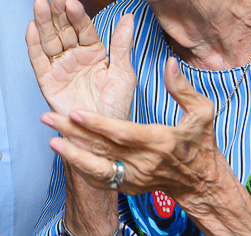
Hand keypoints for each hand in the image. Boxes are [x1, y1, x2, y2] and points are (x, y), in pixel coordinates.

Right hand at [26, 0, 135, 120]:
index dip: (77, 15)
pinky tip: (31, 28)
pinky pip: (39, 61)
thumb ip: (122, 45)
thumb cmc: (116, 106)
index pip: (84, 28)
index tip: (72, 2)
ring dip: (44, 22)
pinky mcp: (47, 82)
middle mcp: (75, 56)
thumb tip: (128, 17)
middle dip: (57, 11)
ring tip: (40, 4)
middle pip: (63, 29)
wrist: (104, 135)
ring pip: (49, 40)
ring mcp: (60, 67)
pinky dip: (33, 45)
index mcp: (94, 51)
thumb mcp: (124, 73)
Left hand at [44, 58, 226, 202]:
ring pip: (98, 168)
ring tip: (51, 140)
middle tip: (48, 118)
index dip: (97, 124)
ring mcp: (135, 178)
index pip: (123, 133)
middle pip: (102, 149)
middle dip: (73, 134)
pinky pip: (101, 179)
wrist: (202, 184)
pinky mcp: (128, 186)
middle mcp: (143, 163)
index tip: (75, 112)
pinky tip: (66, 155)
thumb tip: (170, 64)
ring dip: (72, 155)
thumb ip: (183, 89)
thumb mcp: (202, 113)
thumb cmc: (201, 145)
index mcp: (159, 142)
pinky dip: (82, 168)